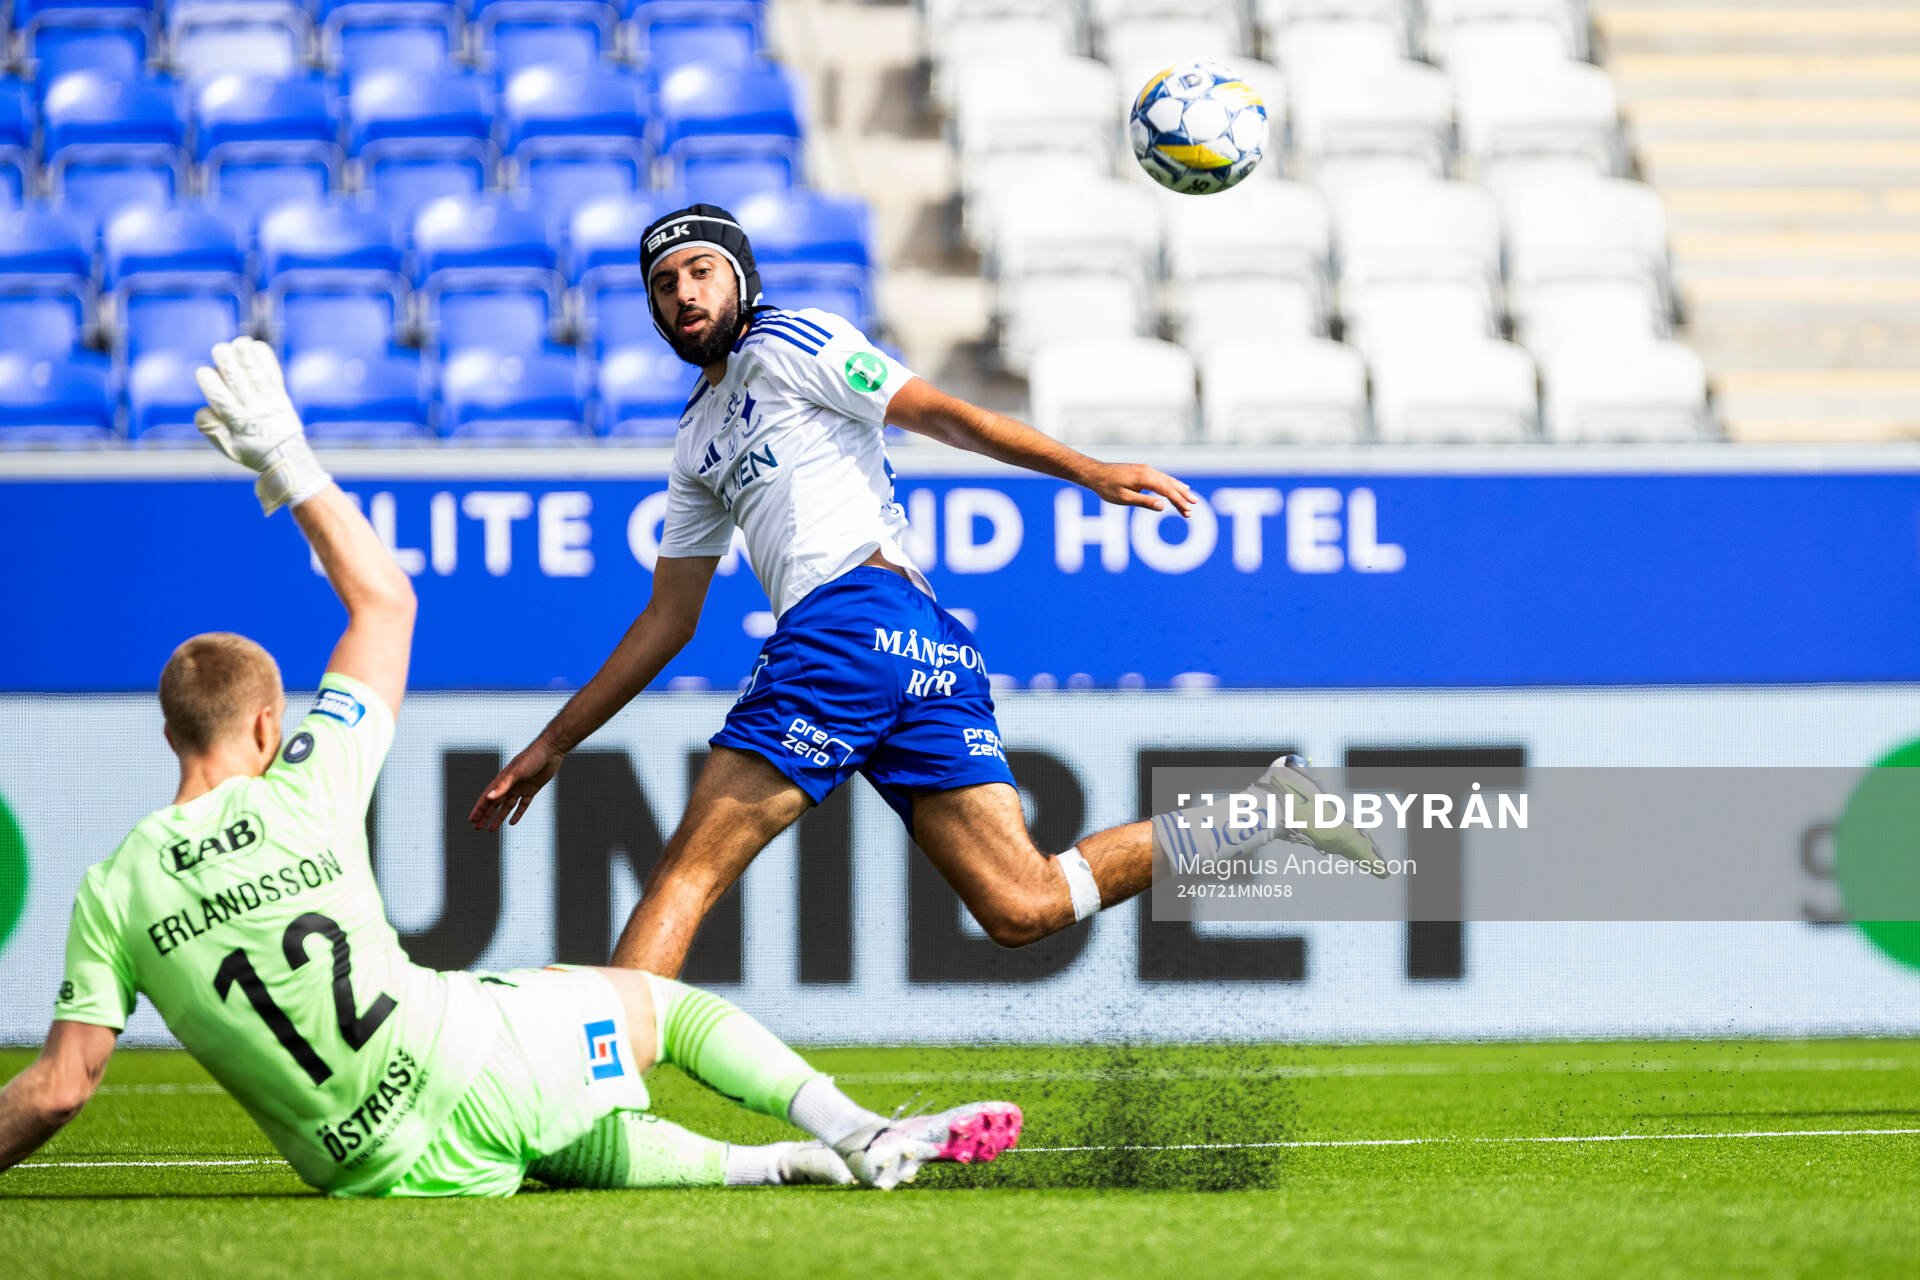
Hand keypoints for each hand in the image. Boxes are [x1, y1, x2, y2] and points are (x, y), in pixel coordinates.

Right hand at [194, 336, 328, 514]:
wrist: (288, 458)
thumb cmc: (252, 452)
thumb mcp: (229, 448)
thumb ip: (212, 429)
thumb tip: (203, 408)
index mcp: (240, 424)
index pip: (222, 400)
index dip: (211, 384)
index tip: (202, 371)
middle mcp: (256, 411)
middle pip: (240, 383)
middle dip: (229, 364)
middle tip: (219, 349)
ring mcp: (271, 402)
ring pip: (257, 376)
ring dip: (247, 357)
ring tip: (238, 342)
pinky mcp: (282, 397)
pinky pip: (274, 375)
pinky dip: (266, 360)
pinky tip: (257, 346)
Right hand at [470, 736, 566, 831]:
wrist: (551, 750)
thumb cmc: (532, 757)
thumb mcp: (517, 772)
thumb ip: (503, 786)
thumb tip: (489, 797)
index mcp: (502, 779)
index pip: (487, 797)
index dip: (479, 809)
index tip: (471, 820)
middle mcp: (509, 785)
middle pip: (494, 804)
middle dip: (485, 816)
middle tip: (477, 828)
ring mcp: (520, 787)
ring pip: (506, 806)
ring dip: (499, 817)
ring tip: (491, 829)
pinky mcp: (532, 789)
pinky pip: (523, 804)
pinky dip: (517, 813)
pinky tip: (512, 822)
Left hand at [1087, 462, 1197, 517]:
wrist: (1094, 472)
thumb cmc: (1106, 487)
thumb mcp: (1124, 498)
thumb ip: (1144, 502)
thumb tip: (1163, 506)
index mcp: (1144, 478)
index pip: (1167, 491)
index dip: (1179, 501)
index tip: (1187, 511)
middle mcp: (1148, 471)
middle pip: (1170, 484)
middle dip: (1183, 496)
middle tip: (1194, 507)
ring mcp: (1146, 469)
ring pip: (1167, 479)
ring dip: (1179, 489)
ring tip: (1191, 498)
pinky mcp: (1142, 470)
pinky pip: (1161, 477)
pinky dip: (1171, 483)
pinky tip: (1177, 486)